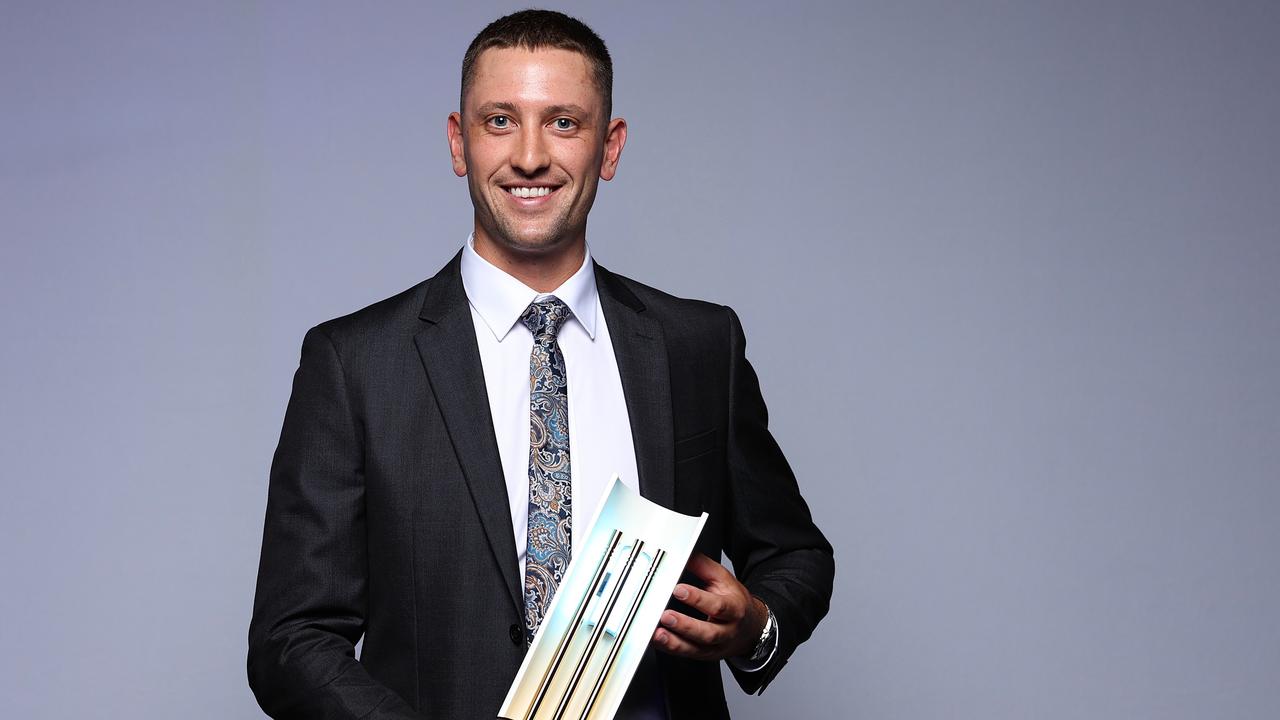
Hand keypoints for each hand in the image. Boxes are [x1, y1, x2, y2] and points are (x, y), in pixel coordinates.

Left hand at [650, 553, 766, 660]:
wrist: (751, 627)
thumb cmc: (735, 601)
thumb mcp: (724, 579)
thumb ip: (703, 566)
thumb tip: (685, 553)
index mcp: (734, 608)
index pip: (717, 605)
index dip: (698, 599)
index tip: (678, 590)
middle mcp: (727, 630)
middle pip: (708, 632)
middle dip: (685, 625)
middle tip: (666, 616)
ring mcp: (716, 646)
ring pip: (697, 648)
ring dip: (675, 642)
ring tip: (657, 633)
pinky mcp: (705, 655)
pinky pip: (687, 654)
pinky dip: (671, 648)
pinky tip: (657, 640)